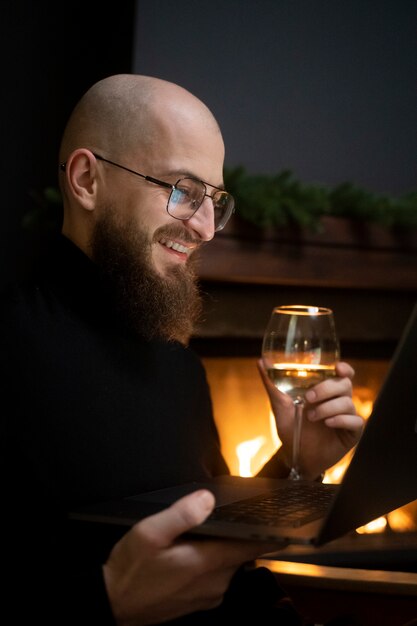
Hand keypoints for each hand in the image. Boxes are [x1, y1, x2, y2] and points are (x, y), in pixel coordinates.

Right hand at [103, 489, 277, 624]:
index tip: (283, 519)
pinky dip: (211, 563)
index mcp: (207, 563)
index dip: (270, 532)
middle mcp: (215, 583)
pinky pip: (216, 576)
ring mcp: (209, 595)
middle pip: (240, 552)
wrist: (111, 604)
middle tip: (221, 516)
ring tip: (199, 533)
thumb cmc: (130, 569)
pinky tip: (189, 554)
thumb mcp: (150, 533)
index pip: (253, 546)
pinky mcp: (199, 602)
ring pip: (228, 564)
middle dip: (236, 534)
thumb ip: (182, 514)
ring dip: (221, 549)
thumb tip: (207, 499)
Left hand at [257, 359, 363, 479]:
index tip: (336, 367)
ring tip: (311, 417)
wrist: (295, 456)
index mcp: (326, 390)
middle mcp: (338, 400)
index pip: (343, 373)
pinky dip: (341, 420)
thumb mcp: (279, 405)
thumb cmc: (291, 428)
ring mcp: (347, 416)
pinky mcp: (352, 433)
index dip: (344, 368)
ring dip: (327, 408)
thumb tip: (261, 361)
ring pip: (347, 402)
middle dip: (326, 389)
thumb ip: (272, 383)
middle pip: (344, 384)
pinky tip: (328, 423)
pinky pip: (356, 421)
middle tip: (308, 398)